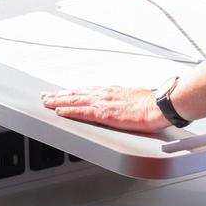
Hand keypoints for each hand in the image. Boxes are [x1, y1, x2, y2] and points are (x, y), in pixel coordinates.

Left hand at [40, 86, 170, 132]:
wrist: (160, 105)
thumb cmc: (151, 103)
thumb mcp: (131, 98)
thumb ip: (121, 101)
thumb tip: (119, 104)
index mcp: (110, 91)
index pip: (85, 91)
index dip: (70, 92)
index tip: (59, 93)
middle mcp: (104, 94)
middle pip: (75, 94)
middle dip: (58, 95)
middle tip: (45, 96)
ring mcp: (103, 103)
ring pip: (75, 100)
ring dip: (58, 101)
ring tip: (46, 102)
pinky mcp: (106, 114)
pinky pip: (83, 112)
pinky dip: (69, 111)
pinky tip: (59, 111)